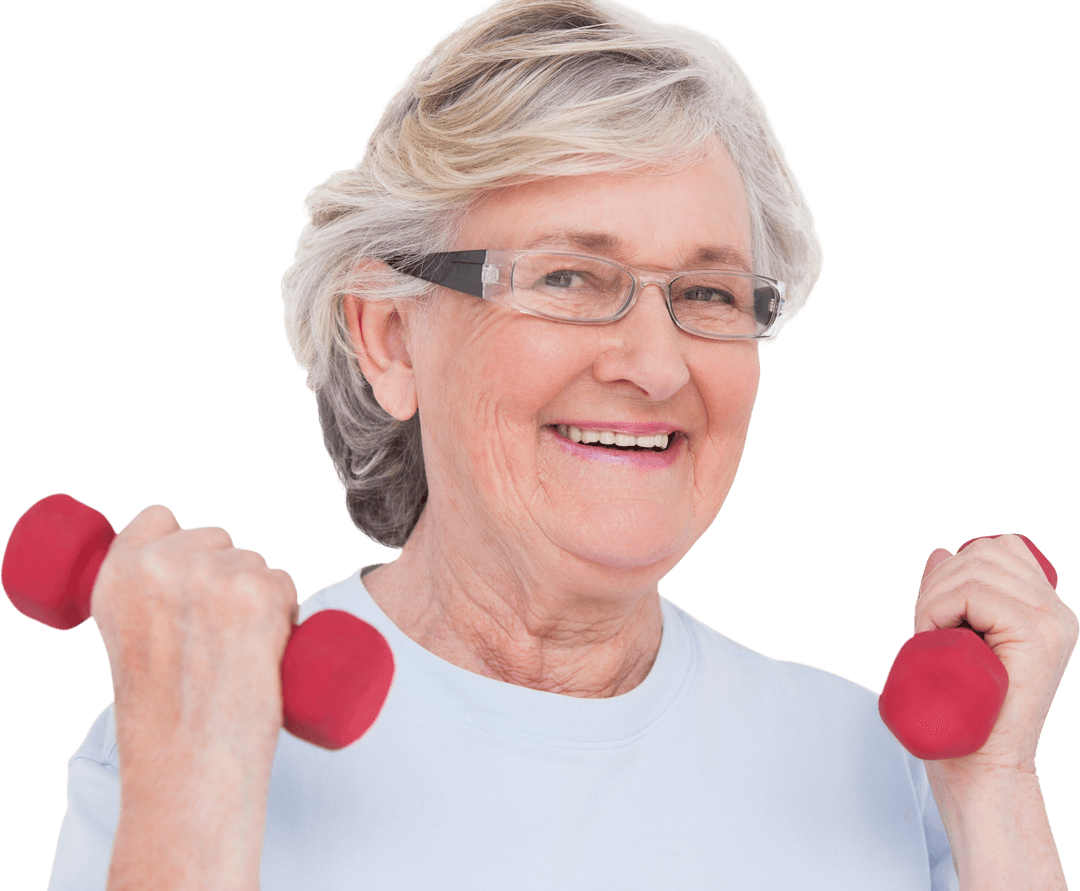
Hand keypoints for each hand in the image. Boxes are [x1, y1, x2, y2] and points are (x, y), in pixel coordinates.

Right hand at [91, 503, 298, 788]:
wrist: (189, 762)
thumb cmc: (164, 714)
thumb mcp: (131, 640)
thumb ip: (147, 598)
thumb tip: (188, 575)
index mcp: (117, 572)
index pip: (159, 517)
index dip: (183, 546)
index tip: (189, 583)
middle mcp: (163, 564)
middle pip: (218, 539)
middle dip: (226, 576)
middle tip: (213, 638)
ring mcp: (214, 575)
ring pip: (256, 563)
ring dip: (258, 597)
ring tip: (233, 653)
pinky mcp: (259, 593)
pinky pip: (285, 584)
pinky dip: (286, 613)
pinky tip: (262, 651)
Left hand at [914, 534, 1078, 773]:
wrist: (979, 765)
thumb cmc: (963, 708)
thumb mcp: (952, 635)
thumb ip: (951, 593)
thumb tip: (941, 551)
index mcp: (1046, 607)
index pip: (1000, 547)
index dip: (955, 568)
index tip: (936, 611)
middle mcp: (1058, 612)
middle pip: (984, 551)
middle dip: (939, 580)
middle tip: (926, 627)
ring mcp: (1053, 622)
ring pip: (976, 568)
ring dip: (935, 596)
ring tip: (931, 636)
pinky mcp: (1038, 636)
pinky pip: (975, 593)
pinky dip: (940, 608)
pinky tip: (936, 637)